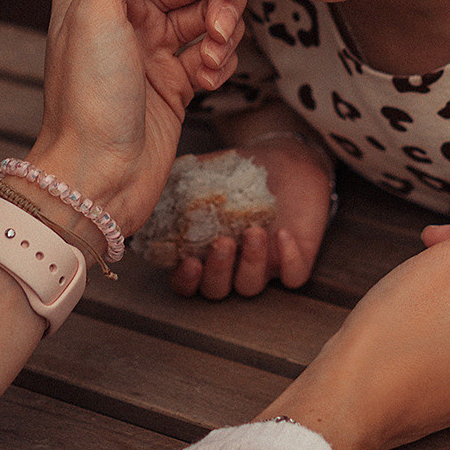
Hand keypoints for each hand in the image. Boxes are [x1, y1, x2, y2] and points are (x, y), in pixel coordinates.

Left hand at [31, 0, 246, 233]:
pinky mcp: (173, 83)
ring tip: (214, 57)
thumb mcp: (98, 11)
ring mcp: (151, 49)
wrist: (97, 180)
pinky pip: (211, 53)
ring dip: (223, 30)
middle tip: (225, 23)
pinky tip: (209, 78)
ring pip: (208, 14)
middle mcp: (125, 13)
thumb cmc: (86, 100)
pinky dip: (220, 62)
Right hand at [170, 138, 331, 298]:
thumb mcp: (209, 172)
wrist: (286, 158)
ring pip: (251, 286)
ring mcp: (264, 265)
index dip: (185, 280)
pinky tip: (283, 234)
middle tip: (222, 243)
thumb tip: (152, 187)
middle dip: (217, 271)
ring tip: (253, 230)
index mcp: (206, 251)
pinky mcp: (296, 258)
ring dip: (250, 263)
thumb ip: (181, 184)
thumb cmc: (242, 171)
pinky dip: (289, 260)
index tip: (188, 261)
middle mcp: (232, 265)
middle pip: (216, 291)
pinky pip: (294, 276)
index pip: (187, 283)